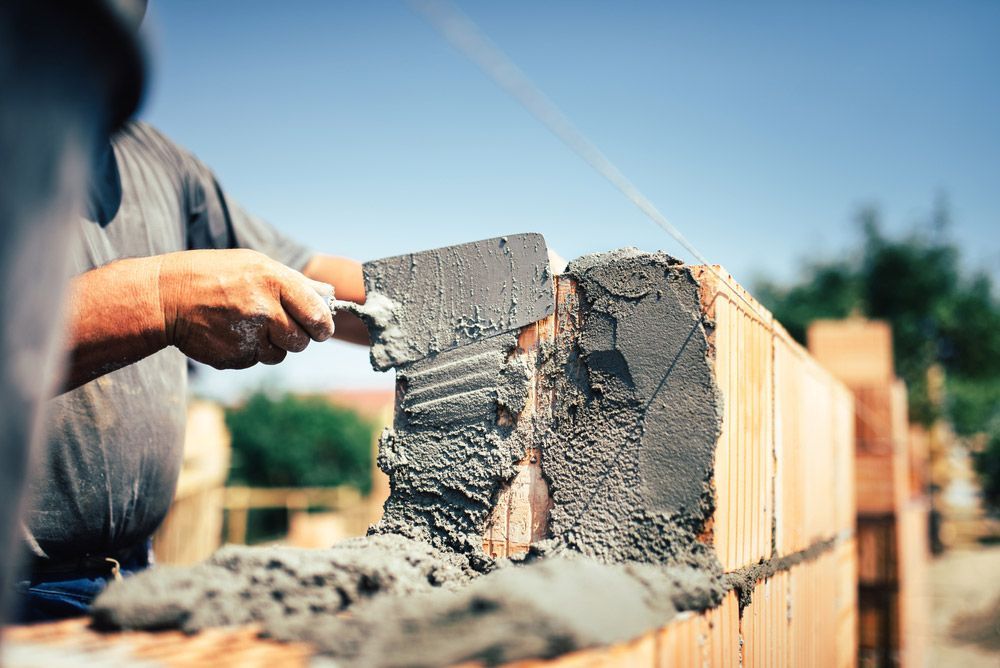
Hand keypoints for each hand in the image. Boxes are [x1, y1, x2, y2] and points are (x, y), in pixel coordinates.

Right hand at [158, 249, 334, 368]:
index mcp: (274, 280)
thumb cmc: (215, 275)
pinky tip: (231, 333)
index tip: (320, 328)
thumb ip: (294, 282)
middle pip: (302, 340)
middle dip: (298, 337)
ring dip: (273, 345)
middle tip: (282, 326)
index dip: (322, 326)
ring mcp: (249, 336)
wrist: (165, 297)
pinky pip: (257, 361)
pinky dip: (250, 351)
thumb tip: (329, 294)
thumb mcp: (255, 265)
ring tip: (249, 324)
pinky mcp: (235, 358)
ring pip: (281, 354)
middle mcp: (264, 309)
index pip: (317, 314)